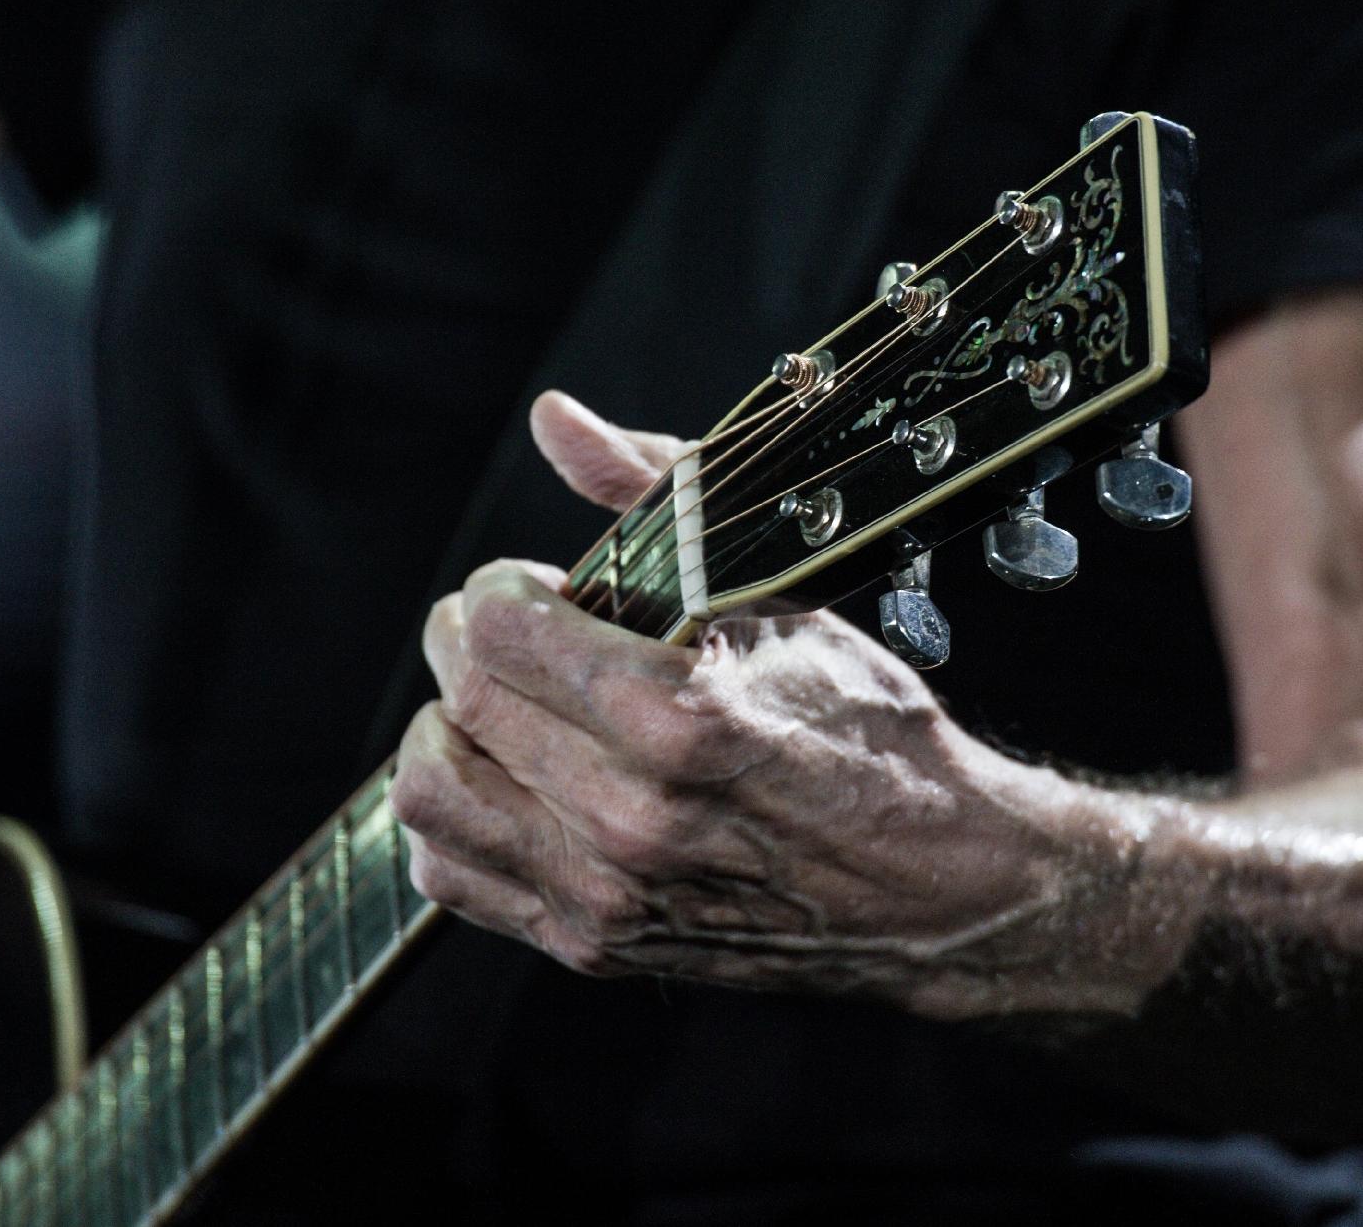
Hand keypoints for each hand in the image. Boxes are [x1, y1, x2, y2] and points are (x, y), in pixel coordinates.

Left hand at [388, 392, 1078, 1017]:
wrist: (933, 881)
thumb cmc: (865, 732)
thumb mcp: (781, 598)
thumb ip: (653, 501)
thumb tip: (555, 420)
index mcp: (680, 717)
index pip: (497, 630)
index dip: (502, 589)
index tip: (538, 588)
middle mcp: (631, 815)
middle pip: (464, 701)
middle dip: (467, 642)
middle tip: (512, 632)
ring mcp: (606, 891)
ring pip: (430, 791)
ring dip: (450, 727)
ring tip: (505, 707)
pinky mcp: (593, 942)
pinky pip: (449, 872)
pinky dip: (459, 813)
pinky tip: (512, 778)